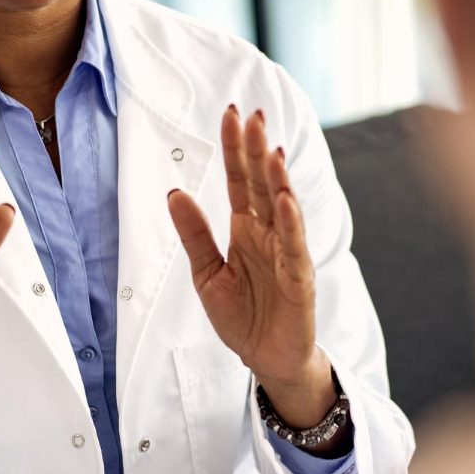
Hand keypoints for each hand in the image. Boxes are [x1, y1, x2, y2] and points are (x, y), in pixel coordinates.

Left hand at [168, 107, 334, 428]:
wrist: (266, 359)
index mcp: (245, 227)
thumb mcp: (206, 273)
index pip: (238, 179)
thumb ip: (194, 234)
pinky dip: (291, 222)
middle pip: (260, 183)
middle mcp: (268, 232)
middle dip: (256, 149)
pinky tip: (285, 198)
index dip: (233, 148)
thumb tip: (174, 193)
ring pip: (281, 207)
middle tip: (251, 114)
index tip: (230, 114)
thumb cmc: (242, 317)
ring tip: (269, 148)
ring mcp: (287, 252)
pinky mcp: (299, 277)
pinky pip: (294, 246)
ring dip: (276, 178)